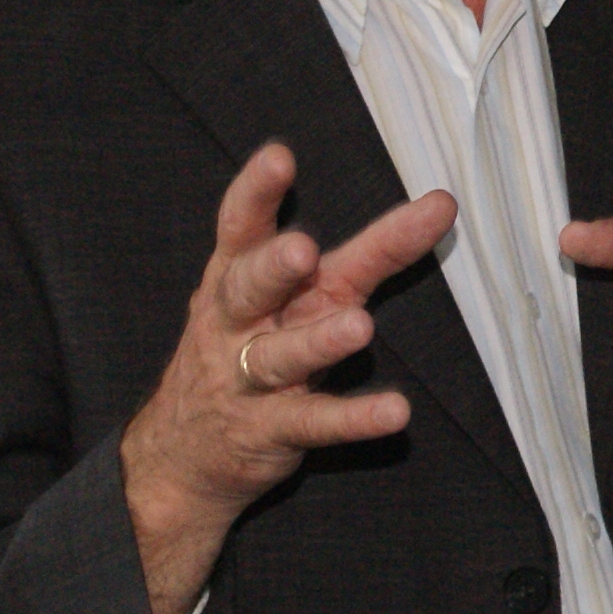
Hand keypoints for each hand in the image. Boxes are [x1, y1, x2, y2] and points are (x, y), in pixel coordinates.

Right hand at [119, 143, 455, 613]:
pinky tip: (394, 411)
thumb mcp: (270, 300)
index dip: (254, 193)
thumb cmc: (240, 353)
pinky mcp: (270, 431)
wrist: (177, 456)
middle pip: (250, 287)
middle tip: (300, 249)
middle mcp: (235, 324)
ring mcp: (247, 381)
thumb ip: (342, 260)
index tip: (279, 157)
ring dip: (318, 341)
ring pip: (280, 357)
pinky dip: (354, 418)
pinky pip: (314, 422)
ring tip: (359, 328)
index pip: (238, 229)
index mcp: (233, 280)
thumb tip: (435, 209)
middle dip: (273, 267)